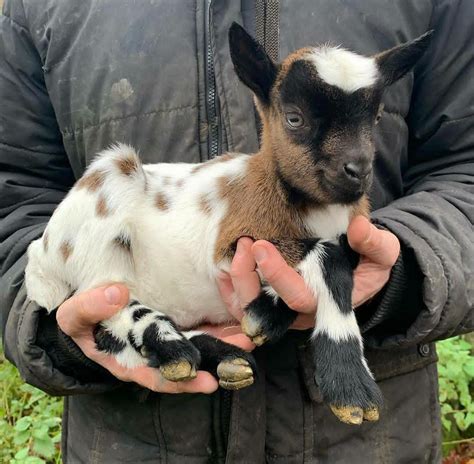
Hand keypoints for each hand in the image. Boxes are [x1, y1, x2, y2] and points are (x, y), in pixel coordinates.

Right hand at [57, 285, 252, 393]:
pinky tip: (239, 323)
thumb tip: (117, 294)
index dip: (179, 380)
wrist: (92, 313)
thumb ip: (89, 308)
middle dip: (214, 364)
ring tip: (249, 340)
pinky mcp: (176, 327)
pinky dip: (219, 330)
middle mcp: (154, 357)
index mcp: (129, 362)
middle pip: (187, 367)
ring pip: (200, 349)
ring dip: (224, 346)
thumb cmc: (83, 320)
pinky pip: (200, 331)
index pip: (157, 376)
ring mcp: (167, 342)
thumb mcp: (75, 316)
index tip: (204, 380)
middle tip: (241, 364)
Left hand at [218, 216, 399, 327]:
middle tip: (245, 245)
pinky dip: (229, 288)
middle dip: (248, 278)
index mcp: (326, 302)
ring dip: (237, 280)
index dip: (277, 276)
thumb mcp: (383, 253)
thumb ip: (375, 244)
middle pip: (265, 307)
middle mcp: (299, 311)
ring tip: (238, 248)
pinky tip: (224, 266)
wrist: (357, 270)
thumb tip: (359, 228)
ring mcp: (282, 309)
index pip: (297, 297)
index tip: (261, 246)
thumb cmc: (367, 263)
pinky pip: (242, 304)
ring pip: (249, 308)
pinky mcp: (271, 303)